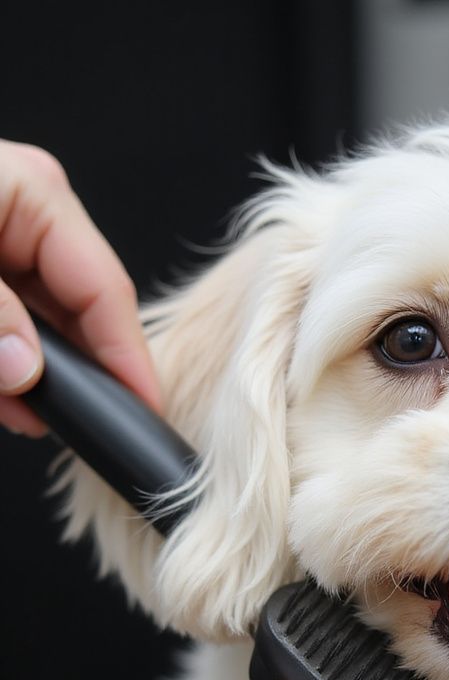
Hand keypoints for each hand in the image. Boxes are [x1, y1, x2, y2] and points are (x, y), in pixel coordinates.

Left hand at [0, 139, 160, 434]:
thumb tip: (26, 370)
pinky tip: (4, 393)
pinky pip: (11, 314)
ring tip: (25, 414)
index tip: (142, 410)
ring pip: (43, 317)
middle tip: (75, 427)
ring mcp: (2, 231)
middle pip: (80, 307)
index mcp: (32, 192)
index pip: (105, 290)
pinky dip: (6, 355)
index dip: (127, 358)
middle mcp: (26, 208)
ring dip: (34, 371)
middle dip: (76, 371)